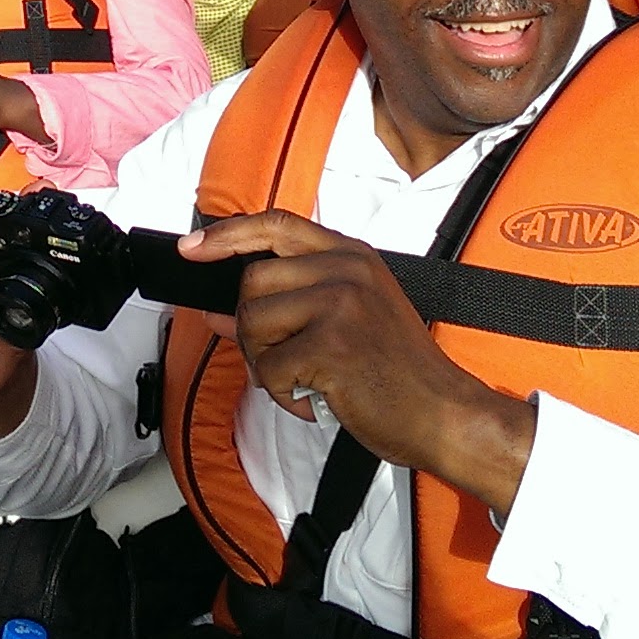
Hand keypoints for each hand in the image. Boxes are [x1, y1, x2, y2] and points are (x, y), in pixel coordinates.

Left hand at [182, 211, 534, 509]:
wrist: (446, 414)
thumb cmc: (397, 373)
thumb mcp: (347, 322)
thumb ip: (285, 308)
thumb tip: (214, 312)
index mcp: (353, 256)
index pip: (277, 224)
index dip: (228, 233)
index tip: (192, 247)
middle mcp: (346, 270)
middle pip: (252, 281)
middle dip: (250, 329)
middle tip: (281, 360)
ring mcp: (341, 304)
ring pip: (253, 323)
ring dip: (265, 365)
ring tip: (304, 381)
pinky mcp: (332, 344)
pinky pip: (270, 369)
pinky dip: (283, 395)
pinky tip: (316, 400)